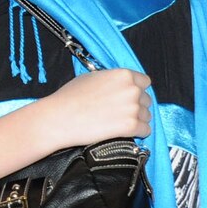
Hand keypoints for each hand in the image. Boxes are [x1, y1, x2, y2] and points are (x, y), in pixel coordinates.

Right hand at [36, 69, 151, 148]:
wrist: (60, 118)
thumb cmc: (70, 97)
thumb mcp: (91, 78)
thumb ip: (111, 80)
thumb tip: (119, 85)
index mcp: (124, 75)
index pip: (145, 82)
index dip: (136, 90)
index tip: (128, 97)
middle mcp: (132, 89)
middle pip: (146, 99)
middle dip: (136, 106)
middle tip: (120, 112)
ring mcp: (133, 108)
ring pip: (147, 116)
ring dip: (137, 120)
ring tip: (119, 123)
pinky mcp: (131, 126)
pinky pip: (145, 130)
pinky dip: (137, 132)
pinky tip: (124, 132)